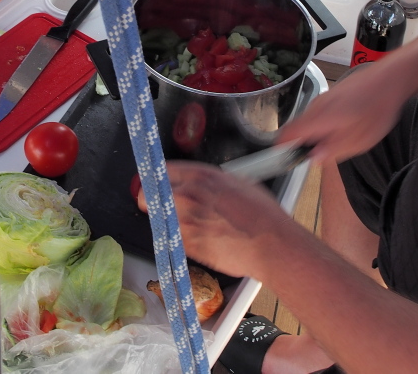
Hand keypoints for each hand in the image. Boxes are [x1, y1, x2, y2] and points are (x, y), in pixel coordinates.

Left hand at [141, 162, 297, 278]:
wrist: (271, 244)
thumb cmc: (262, 214)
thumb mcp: (238, 183)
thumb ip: (213, 183)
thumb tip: (204, 185)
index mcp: (200, 177)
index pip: (162, 172)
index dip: (158, 180)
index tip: (157, 185)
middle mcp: (187, 197)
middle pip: (147, 196)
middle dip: (152, 201)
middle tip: (160, 206)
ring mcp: (185, 223)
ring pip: (158, 220)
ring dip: (166, 222)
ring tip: (188, 225)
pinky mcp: (187, 246)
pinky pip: (173, 241)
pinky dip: (179, 240)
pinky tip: (199, 239)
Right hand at [277, 57, 411, 163]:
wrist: (391, 77)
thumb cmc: (378, 109)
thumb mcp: (360, 140)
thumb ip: (334, 150)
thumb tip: (313, 159)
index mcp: (320, 118)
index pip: (288, 134)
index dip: (283, 149)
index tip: (288, 160)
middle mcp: (316, 106)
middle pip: (297, 128)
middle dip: (304, 144)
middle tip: (323, 154)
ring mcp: (323, 98)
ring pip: (309, 120)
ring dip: (316, 133)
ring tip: (339, 140)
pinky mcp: (331, 94)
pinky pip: (319, 113)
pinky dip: (324, 123)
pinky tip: (346, 126)